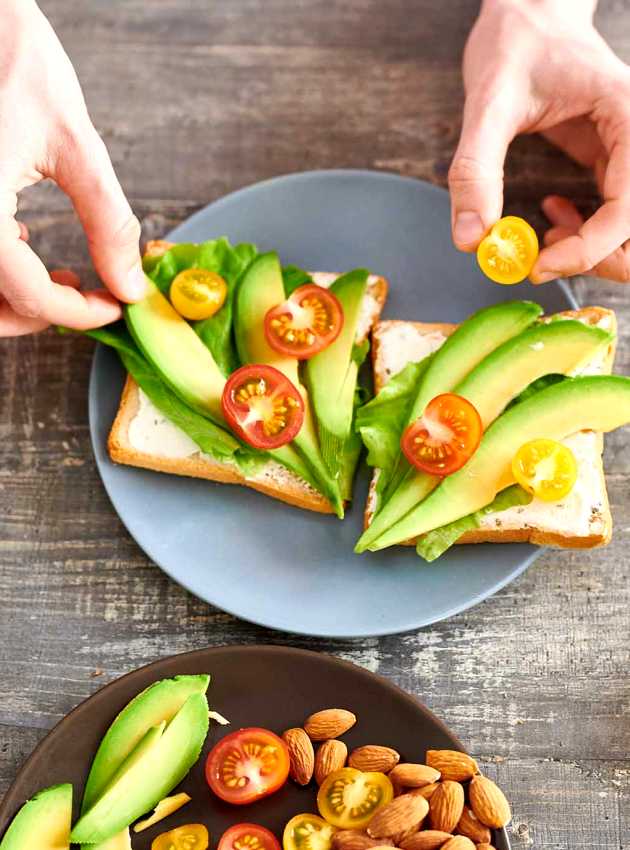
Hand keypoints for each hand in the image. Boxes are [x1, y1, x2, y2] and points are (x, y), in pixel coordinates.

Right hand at [0, 0, 144, 336]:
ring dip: (17, 300)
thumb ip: (108, 222)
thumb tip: (130, 283)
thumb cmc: (14, 59)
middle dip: (42, 317)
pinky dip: (0, 270)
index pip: (30, 296)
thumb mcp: (74, 144)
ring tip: (65, 278)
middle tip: (88, 300)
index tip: (117, 306)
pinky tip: (29, 244)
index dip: (81, 313)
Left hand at [448, 0, 629, 283]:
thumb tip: (470, 238)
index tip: (539, 263)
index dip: (589, 248)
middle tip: (540, 259)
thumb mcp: (489, 102)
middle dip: (594, 257)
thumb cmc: (516, 42)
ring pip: (626, 231)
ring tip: (543, 236)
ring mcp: (628, 154)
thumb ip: (476, 170)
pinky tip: (549, 213)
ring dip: (588, 250)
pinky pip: (611, 218)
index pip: (628, 207)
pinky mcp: (611, 163)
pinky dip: (581, 234)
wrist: (525, 15)